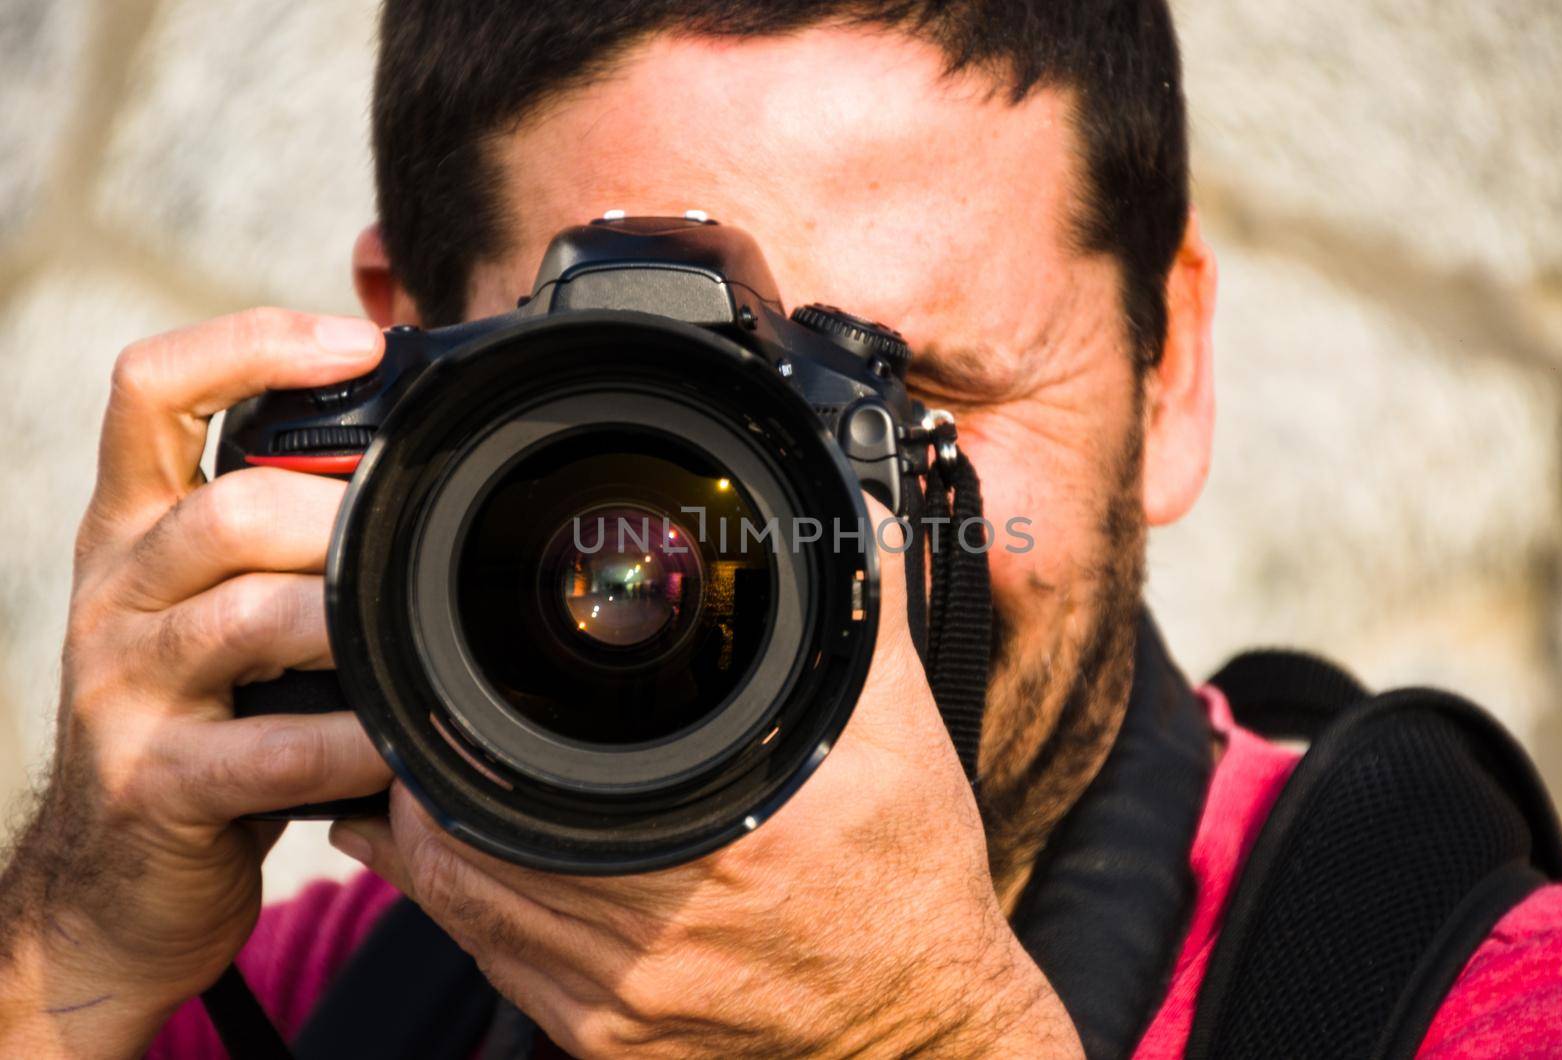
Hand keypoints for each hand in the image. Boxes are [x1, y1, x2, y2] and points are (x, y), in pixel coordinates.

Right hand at [0, 309, 393, 1057]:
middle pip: (226, 507)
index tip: (359, 344)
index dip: (251, 344)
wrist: (110, 883)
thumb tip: (411, 465)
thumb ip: (281, 537)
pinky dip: (354, 741)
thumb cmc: (201, 721)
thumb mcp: (218, 606)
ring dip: (352, 625)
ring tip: (416, 640)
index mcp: (134, 528)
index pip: (153, 389)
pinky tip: (399, 744)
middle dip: (341, 523)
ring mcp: (122, 686)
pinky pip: (272, 750)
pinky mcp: (151, 781)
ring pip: (246, 616)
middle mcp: (116, 590)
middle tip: (417, 550)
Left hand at [333, 503, 1082, 1057]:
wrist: (925, 1021)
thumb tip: (847, 517)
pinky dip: (472, 916)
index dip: (455, 747)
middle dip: (430, 789)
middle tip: (431, 734)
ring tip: (434, 790)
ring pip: (467, 921)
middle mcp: (652, 940)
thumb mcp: (902, 735)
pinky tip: (473, 876)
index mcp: (714, 848)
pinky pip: (502, 975)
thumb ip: (863, 616)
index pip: (514, 798)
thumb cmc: (911, 886)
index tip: (450, 702)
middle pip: (466, 860)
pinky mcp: (613, 1044)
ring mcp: (622, 1004)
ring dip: (436, 851)